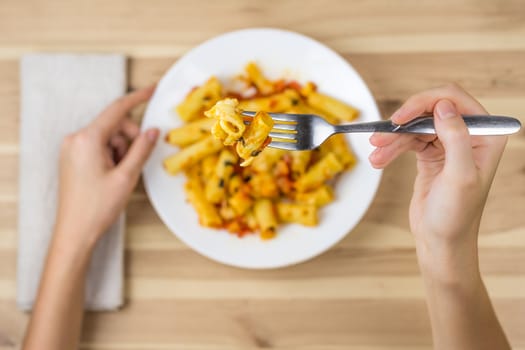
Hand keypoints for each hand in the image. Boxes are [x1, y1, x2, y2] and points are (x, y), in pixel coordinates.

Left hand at [55, 86, 158, 248]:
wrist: (74, 231)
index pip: (117, 110)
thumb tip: (152, 131)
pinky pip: (98, 146)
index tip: (152, 90)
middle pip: (114, 125)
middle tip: (134, 162)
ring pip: (108, 136)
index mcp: (87, 139)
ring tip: (120, 174)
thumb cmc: (97, 207)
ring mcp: (72, 148)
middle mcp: (76, 139)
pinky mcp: (73, 158)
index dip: (137, 98)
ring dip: (120, 150)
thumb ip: (141, 150)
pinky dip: (111, 155)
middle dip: (130, 139)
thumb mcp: (126, 177)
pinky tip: (112, 174)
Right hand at [369, 84, 506, 278]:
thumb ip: (456, 137)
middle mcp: (469, 136)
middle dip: (404, 122)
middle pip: (430, 110)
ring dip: (392, 138)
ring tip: (375, 153)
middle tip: (382, 134)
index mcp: (486, 136)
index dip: (425, 103)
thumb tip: (443, 106)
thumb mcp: (459, 176)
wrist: (440, 242)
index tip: (401, 117)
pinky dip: (391, 149)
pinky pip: (407, 142)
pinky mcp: (430, 155)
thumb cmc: (456, 216)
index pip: (454, 100)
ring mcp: (448, 145)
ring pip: (414, 127)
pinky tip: (379, 160)